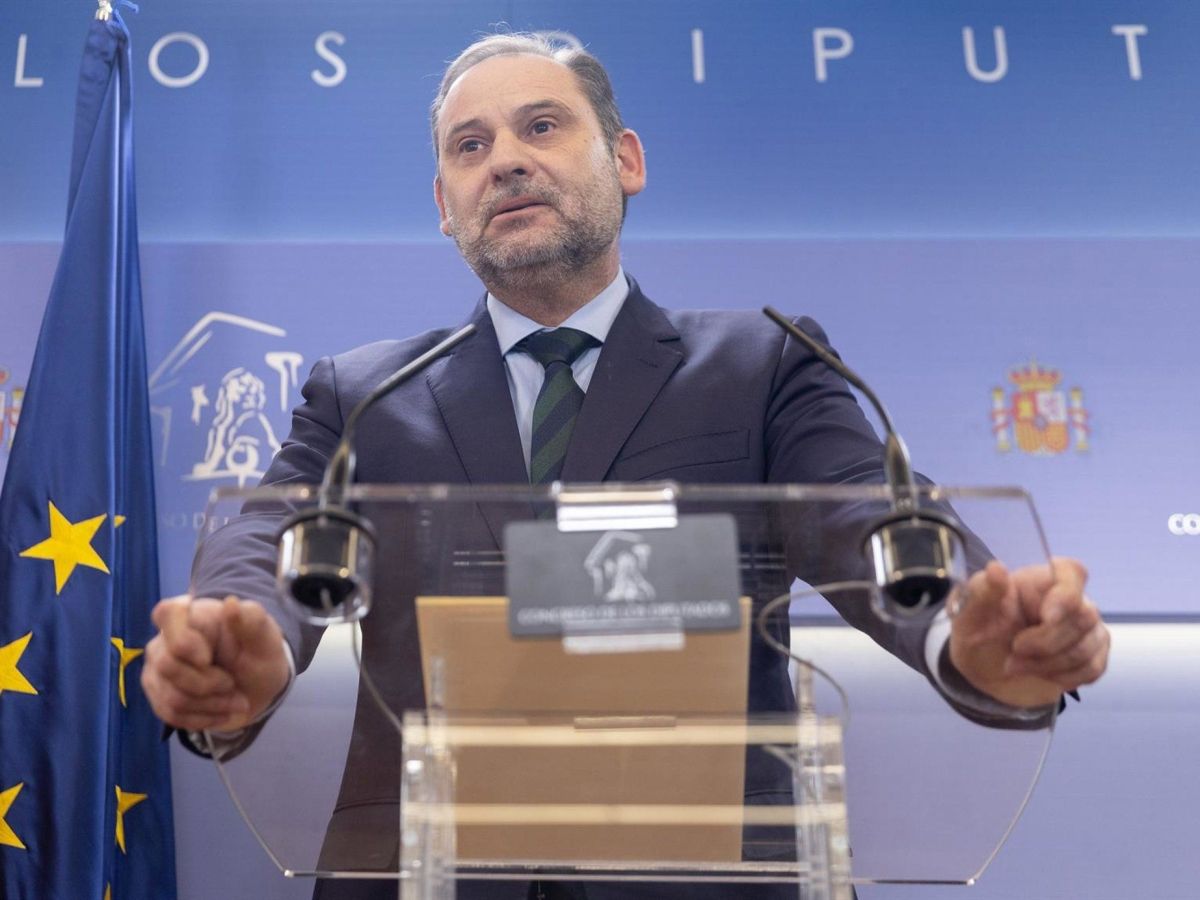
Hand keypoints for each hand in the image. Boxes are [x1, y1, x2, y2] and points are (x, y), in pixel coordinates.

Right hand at [142, 595, 289, 731]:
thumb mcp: (265, 638)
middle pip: (168, 665)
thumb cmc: (258, 654)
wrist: (256, 686)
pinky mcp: (157, 693)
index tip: (207, 657)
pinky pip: (171, 714)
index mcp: (193, 614)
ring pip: (171, 696)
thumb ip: (252, 620)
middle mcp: (166, 637)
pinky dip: (204, 718)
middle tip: (232, 684)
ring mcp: (157, 667)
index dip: (183, 640)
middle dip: (208, 683)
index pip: (166, 613)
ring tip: (235, 700)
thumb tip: (230, 603)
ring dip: (212, 704)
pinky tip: (222, 712)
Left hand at [949, 557, 1108, 708]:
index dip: (1067, 595)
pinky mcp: (1091, 655)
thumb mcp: (969, 612)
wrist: (983, 670)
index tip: (1047, 617)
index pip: (1072, 572)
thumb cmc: (978, 631)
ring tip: (1016, 665)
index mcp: (1038, 580)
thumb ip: (983, 592)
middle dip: (1046, 642)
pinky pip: (1092, 668)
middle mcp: (1069, 599)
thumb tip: (996, 568)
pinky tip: (1039, 673)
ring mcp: (1084, 627)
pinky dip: (1063, 677)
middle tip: (1014, 650)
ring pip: (1088, 646)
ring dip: (1048, 664)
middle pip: (1084, 616)